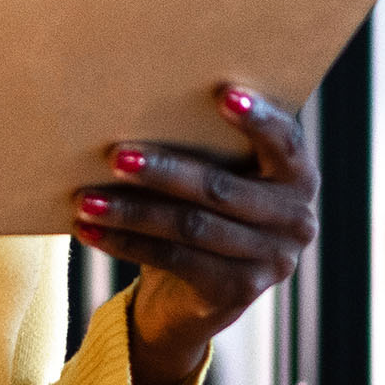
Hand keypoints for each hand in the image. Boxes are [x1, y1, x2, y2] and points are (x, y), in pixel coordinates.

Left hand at [71, 86, 320, 384]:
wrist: (196, 291)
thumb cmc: (203, 206)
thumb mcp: (216, 172)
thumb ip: (203, 144)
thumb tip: (134, 106)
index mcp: (298, 176)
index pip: (286, 142)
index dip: (257, 119)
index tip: (222, 92)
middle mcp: (296, 220)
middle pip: (221, 189)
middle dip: (164, 170)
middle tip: (115, 155)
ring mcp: (270, 261)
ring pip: (190, 227)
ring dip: (131, 212)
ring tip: (86, 199)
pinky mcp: (237, 292)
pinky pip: (174, 260)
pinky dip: (125, 243)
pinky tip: (89, 230)